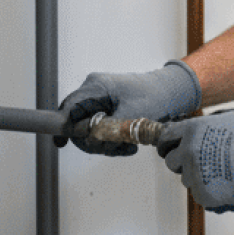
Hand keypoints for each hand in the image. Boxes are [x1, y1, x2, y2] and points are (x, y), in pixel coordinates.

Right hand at [57, 61, 200, 154]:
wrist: (171, 92)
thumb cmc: (154, 97)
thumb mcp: (131, 115)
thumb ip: (109, 129)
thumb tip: (90, 142)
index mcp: (96, 86)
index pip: (70, 107)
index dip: (64, 126)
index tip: (62, 144)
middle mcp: (94, 92)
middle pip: (79, 123)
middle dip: (95, 141)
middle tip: (115, 148)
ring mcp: (100, 101)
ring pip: (91, 131)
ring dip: (108, 143)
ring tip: (129, 146)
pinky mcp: (108, 110)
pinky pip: (102, 130)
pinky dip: (114, 141)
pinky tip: (130, 146)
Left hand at [156, 109, 233, 210]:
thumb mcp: (229, 117)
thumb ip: (206, 124)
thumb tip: (195, 129)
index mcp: (192, 130)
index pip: (165, 136)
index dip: (167, 142)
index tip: (168, 146)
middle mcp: (189, 152)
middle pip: (171, 161)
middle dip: (182, 161)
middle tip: (201, 161)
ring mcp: (195, 175)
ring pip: (187, 178)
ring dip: (198, 176)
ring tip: (223, 171)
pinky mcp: (204, 195)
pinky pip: (199, 194)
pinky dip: (210, 191)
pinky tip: (227, 183)